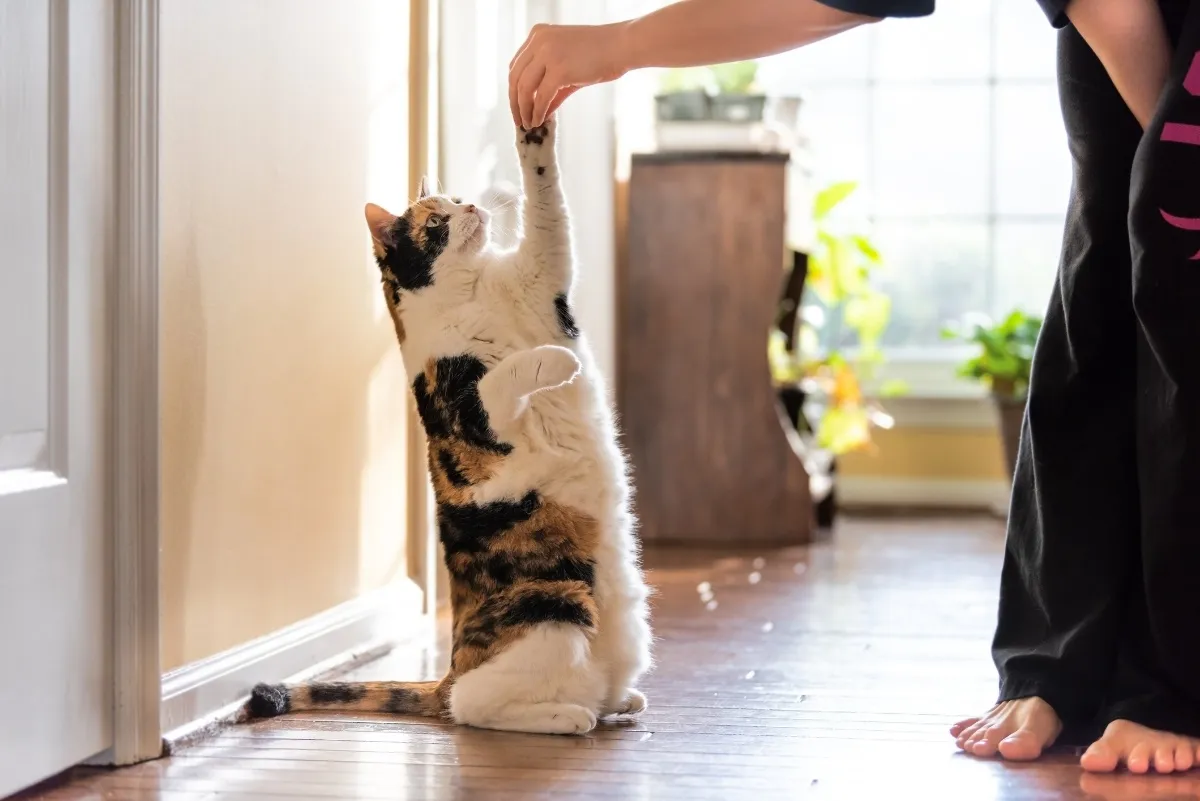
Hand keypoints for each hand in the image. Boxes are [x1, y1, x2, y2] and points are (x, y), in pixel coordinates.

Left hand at [508, 23, 627, 128]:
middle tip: (519, 120)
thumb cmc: (601, 54)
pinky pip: (541, 97)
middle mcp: (539, 41)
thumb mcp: (569, 66)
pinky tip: (539, 121)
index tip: (518, 105)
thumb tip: (540, 110)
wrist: (622, 46)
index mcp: (538, 34)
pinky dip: (538, 112)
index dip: (514, 88)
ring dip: (524, 110)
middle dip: (515, 102)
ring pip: (524, 88)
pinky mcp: (559, 70)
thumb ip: (550, 85)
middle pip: (515, 77)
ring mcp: (548, 54)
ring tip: (528, 124)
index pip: (516, 65)